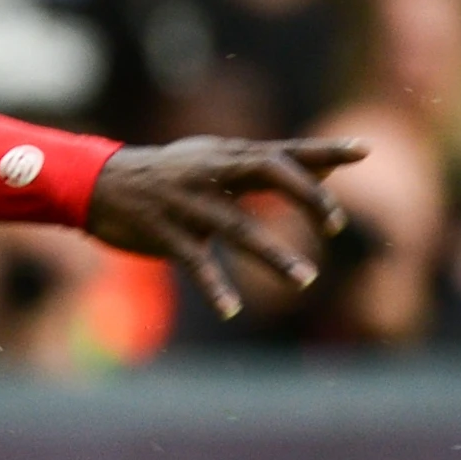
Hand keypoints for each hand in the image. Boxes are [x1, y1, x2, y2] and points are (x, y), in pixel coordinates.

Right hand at [84, 135, 363, 319]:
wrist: (96, 183)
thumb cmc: (168, 173)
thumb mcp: (215, 159)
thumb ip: (268, 165)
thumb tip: (328, 166)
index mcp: (228, 157)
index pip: (284, 150)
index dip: (325, 150)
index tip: (364, 150)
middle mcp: (212, 176)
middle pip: (268, 175)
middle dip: (306, 197)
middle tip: (335, 224)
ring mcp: (189, 205)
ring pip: (238, 228)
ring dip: (273, 255)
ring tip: (305, 280)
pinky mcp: (166, 234)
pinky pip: (196, 263)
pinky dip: (214, 287)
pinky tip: (232, 309)